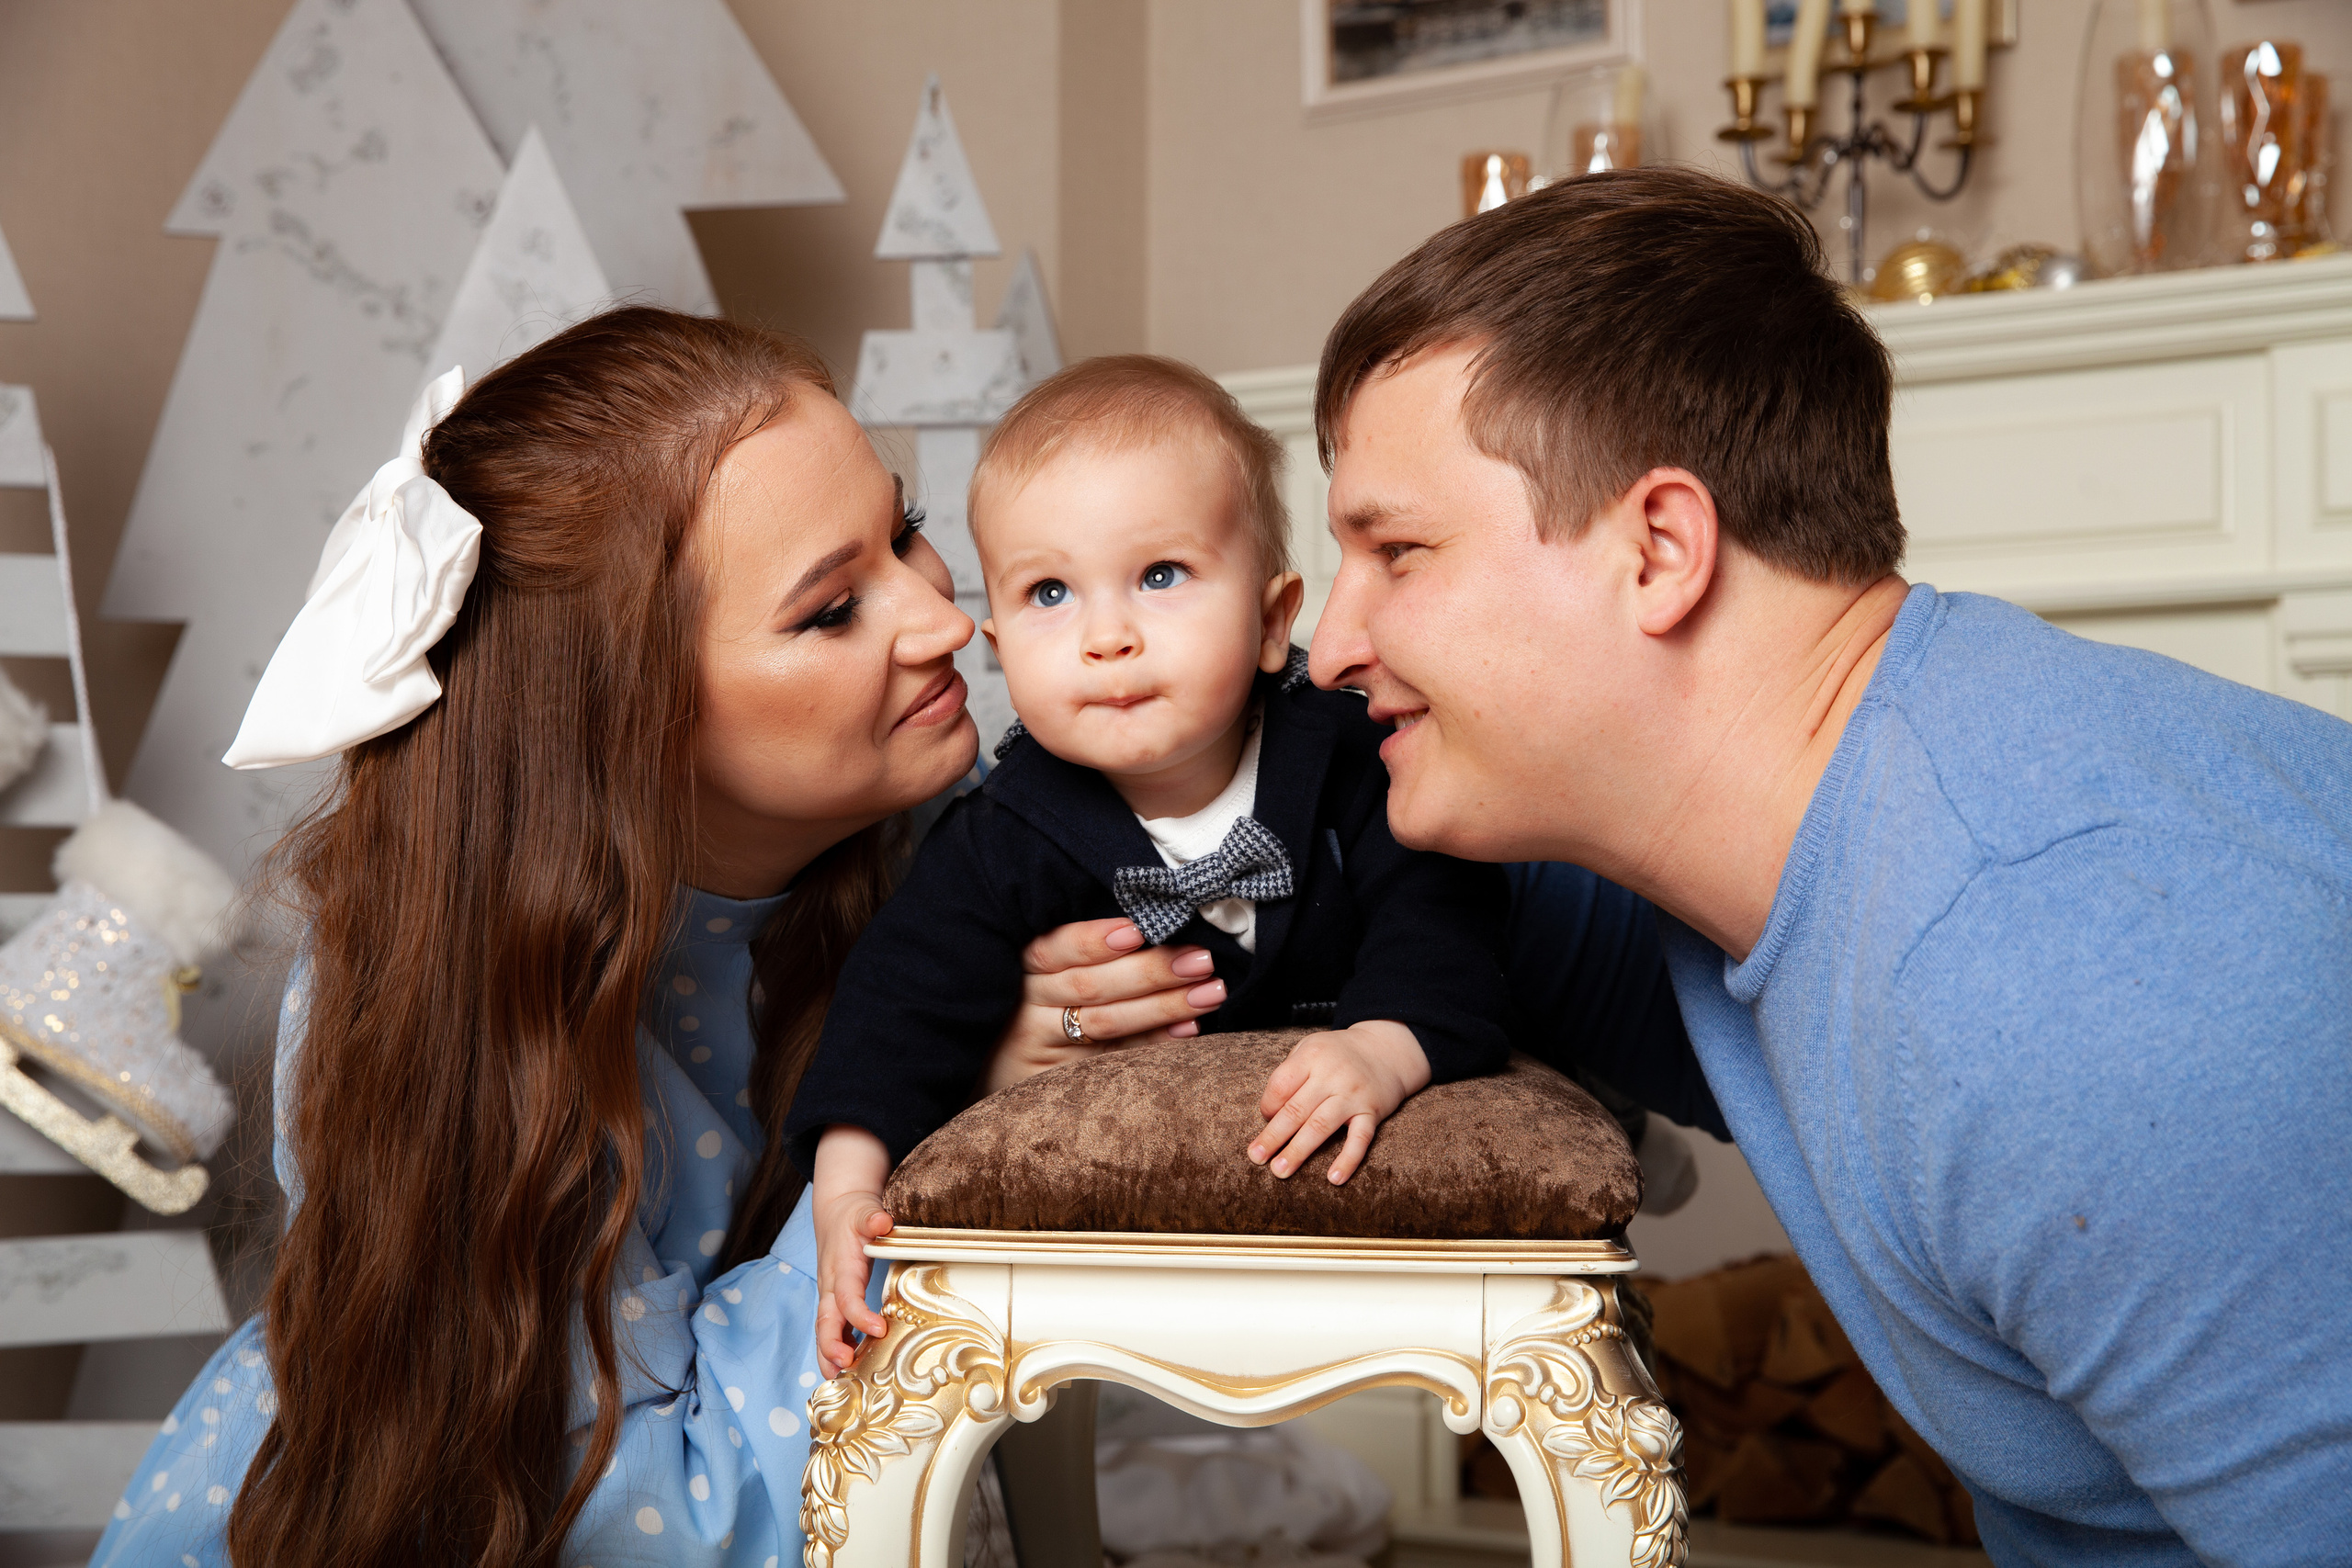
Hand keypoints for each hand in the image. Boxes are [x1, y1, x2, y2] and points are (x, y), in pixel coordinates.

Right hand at [812, 1126, 893, 1375]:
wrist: (836, 1212)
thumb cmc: (852, 1214)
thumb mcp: (864, 1210)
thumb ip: (872, 1217)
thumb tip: (882, 1222)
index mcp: (841, 1267)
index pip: (847, 1296)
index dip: (860, 1316)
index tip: (879, 1330)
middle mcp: (831, 1285)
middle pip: (826, 1320)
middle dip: (831, 1346)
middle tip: (844, 1367)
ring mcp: (829, 1295)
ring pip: (824, 1329)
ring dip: (828, 1355)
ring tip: (837, 1380)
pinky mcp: (833, 1301)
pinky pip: (831, 1328)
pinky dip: (834, 1349)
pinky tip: (845, 1368)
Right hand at [982, 918, 1227, 1094]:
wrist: (993, 1066)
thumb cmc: (1030, 1002)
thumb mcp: (1039, 970)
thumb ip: (1082, 953)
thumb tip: (1155, 925)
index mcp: (1024, 967)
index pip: (1056, 949)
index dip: (1095, 939)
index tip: (1138, 929)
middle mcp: (1028, 1004)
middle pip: (1090, 986)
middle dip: (1149, 971)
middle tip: (1201, 960)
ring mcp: (1044, 1044)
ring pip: (1104, 1023)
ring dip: (1162, 1007)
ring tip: (1210, 992)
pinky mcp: (1059, 1077)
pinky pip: (1113, 1059)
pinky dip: (1152, 1045)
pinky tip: (1188, 1032)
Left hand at [1250, 1020, 1430, 1184]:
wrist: (1386, 1050)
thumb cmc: (1337, 1054)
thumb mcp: (1311, 1047)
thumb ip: (1290, 1073)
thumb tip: (1270, 1114)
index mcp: (1312, 1056)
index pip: (1281, 1085)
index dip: (1267, 1106)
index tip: (1266, 1119)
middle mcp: (1332, 1074)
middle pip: (1296, 1110)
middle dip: (1273, 1137)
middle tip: (1256, 1157)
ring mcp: (1353, 1094)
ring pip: (1320, 1126)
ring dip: (1298, 1151)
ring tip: (1280, 1171)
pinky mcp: (1371, 1112)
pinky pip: (1359, 1140)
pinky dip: (1348, 1160)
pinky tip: (1334, 1179)